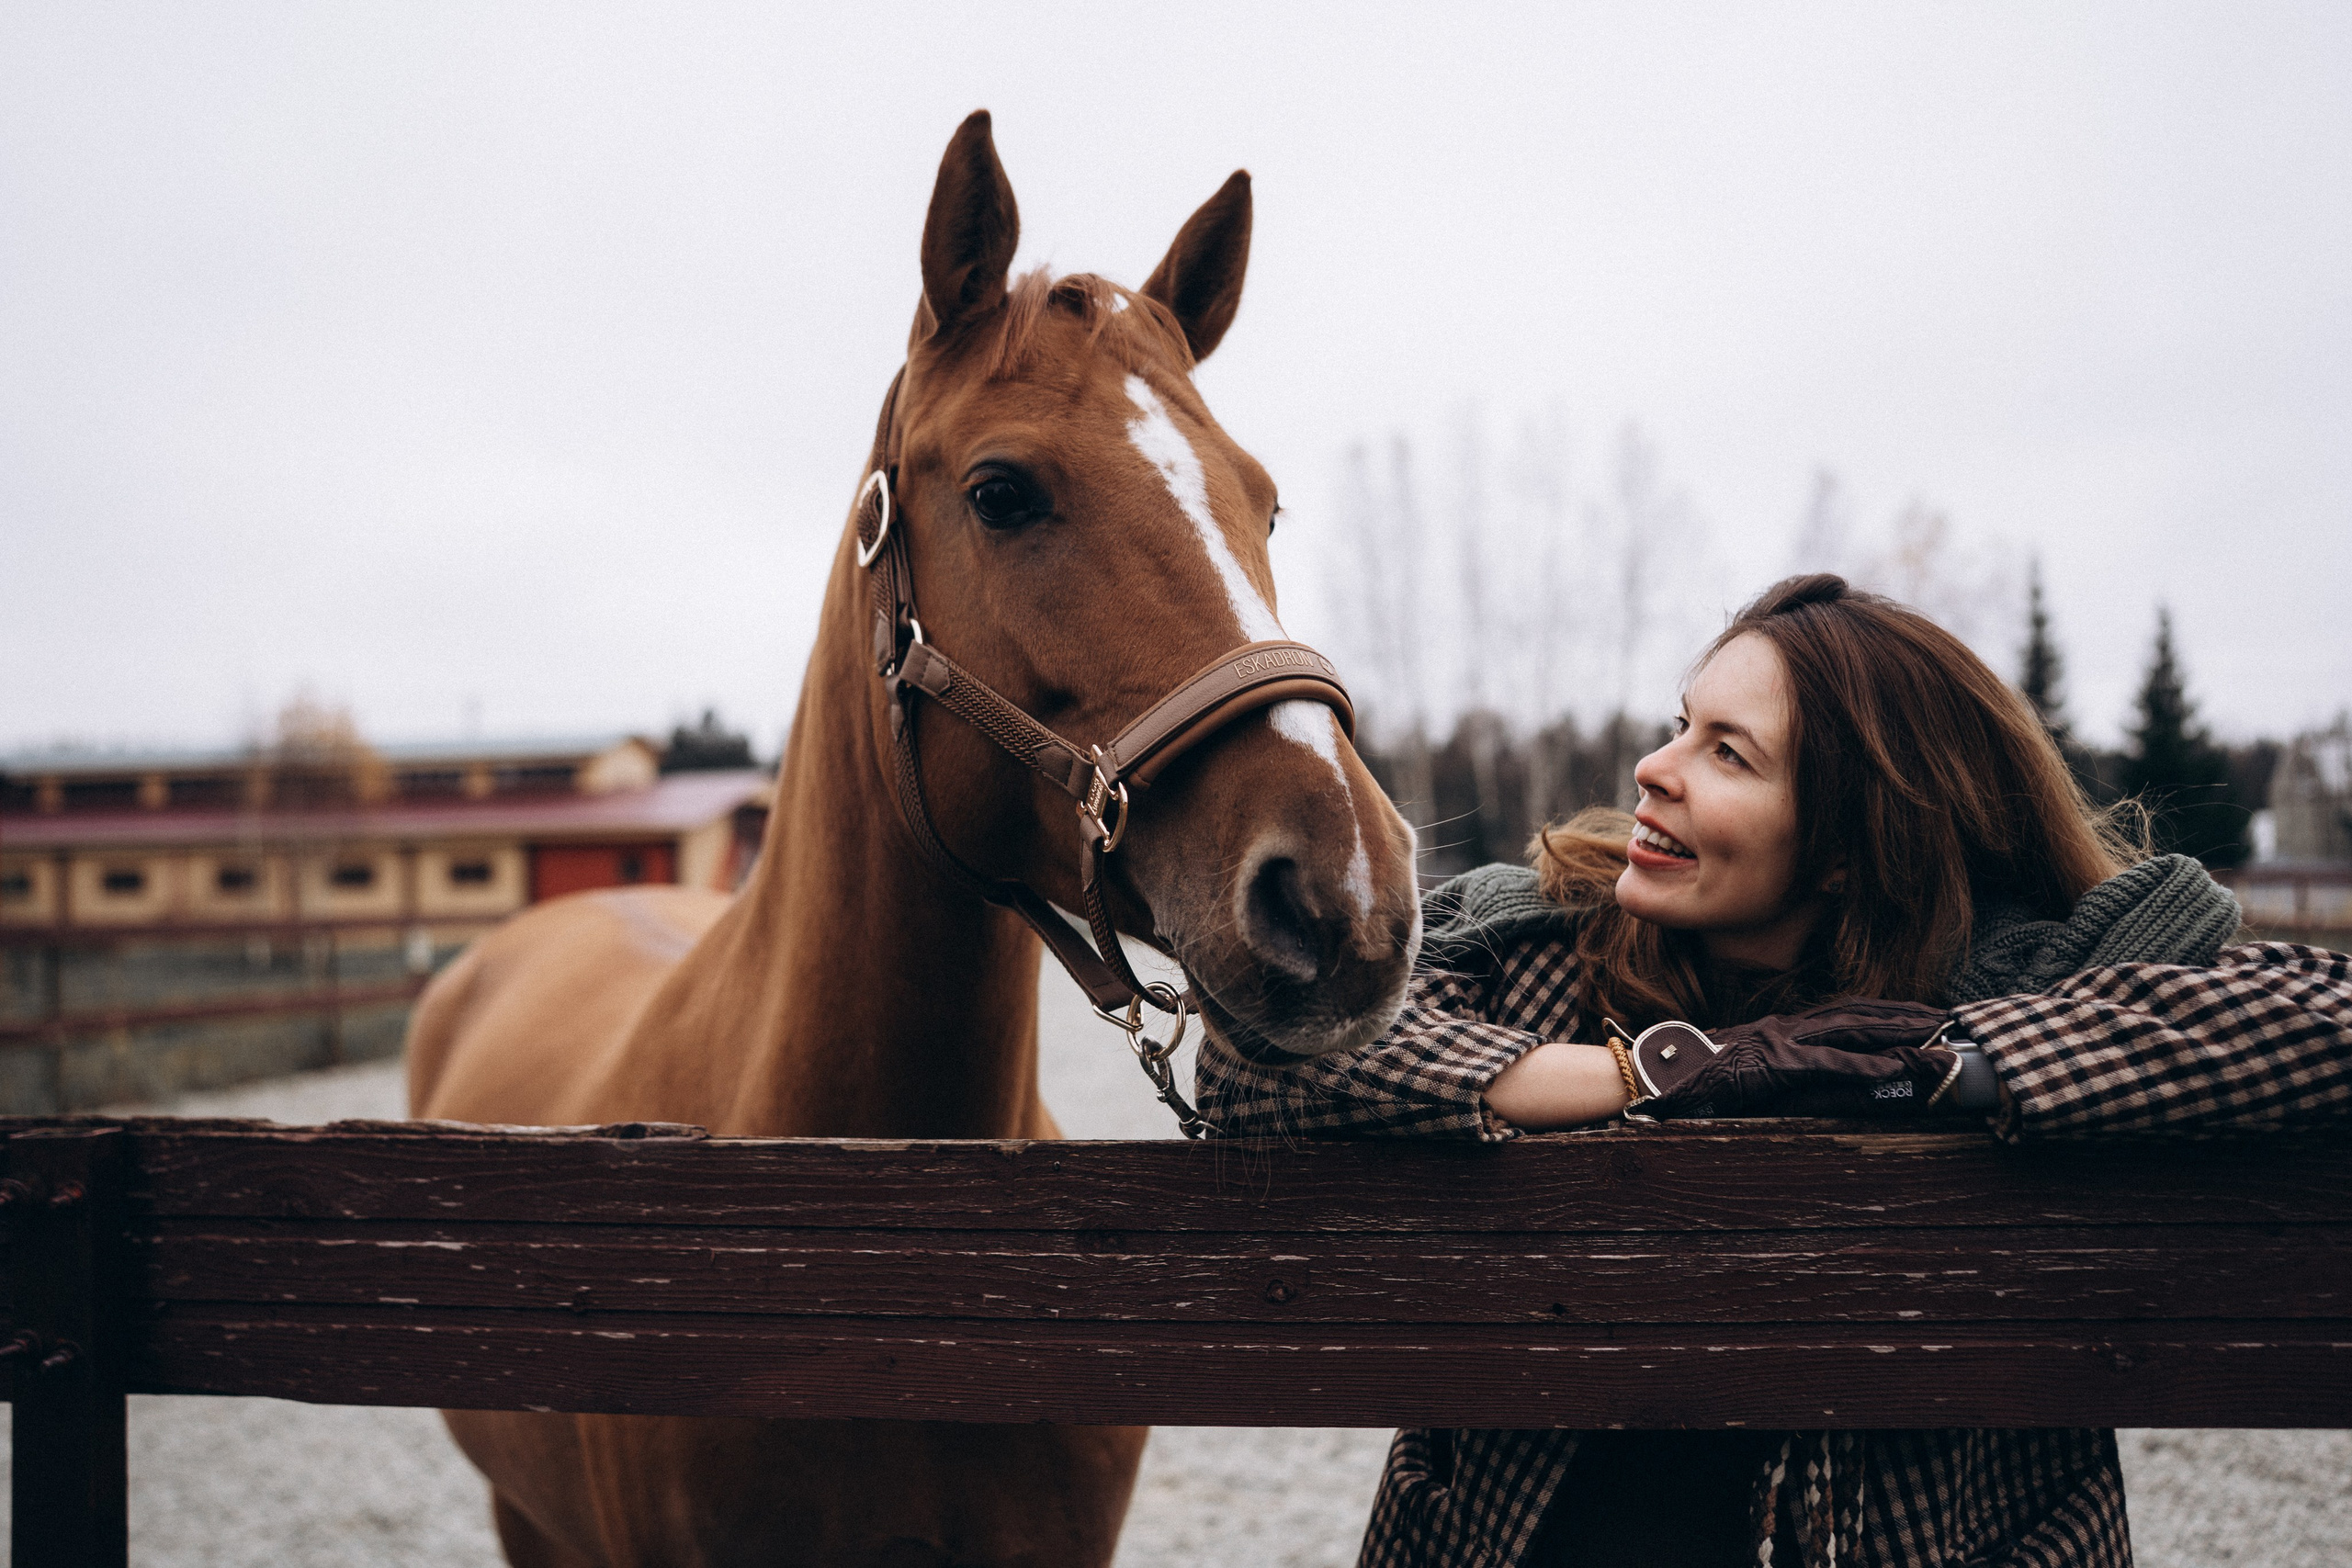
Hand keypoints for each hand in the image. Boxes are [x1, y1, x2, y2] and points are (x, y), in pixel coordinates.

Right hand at [1621, 999, 1960, 1119]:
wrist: (1655, 1075)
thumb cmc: (1697, 1079)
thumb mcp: (1754, 1078)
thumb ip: (1796, 1081)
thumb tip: (1842, 1088)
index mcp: (1785, 1030)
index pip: (1848, 1016)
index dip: (1890, 1016)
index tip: (1927, 1017)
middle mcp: (1789, 1028)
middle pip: (1861, 1017)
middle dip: (1908, 1019)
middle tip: (1952, 1021)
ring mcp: (1782, 1043)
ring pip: (1853, 1035)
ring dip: (1899, 1039)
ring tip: (1939, 1044)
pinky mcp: (1773, 1064)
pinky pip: (1827, 1066)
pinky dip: (1865, 1067)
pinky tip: (1894, 1069)